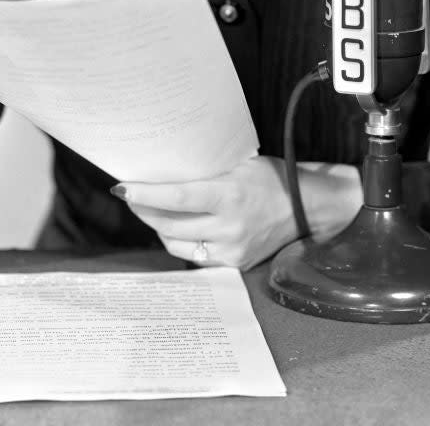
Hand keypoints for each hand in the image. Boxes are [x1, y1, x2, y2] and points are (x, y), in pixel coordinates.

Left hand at [113, 156, 361, 270]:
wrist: (307, 208)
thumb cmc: (271, 178)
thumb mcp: (239, 164)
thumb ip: (206, 171)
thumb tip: (165, 168)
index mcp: (229, 195)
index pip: (177, 198)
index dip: (145, 195)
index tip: (122, 188)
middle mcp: (229, 227)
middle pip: (169, 225)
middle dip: (144, 211)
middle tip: (132, 198)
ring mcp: (232, 250)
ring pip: (177, 245)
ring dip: (159, 229)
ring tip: (153, 213)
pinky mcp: (235, 265)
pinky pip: (196, 257)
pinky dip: (183, 243)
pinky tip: (179, 229)